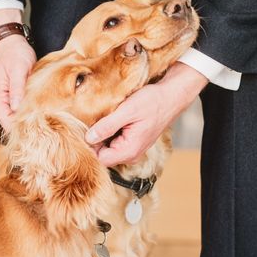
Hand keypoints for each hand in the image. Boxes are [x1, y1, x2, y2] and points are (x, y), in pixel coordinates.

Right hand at [0, 8, 35, 130]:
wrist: (11, 44)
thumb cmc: (15, 54)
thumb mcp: (19, 70)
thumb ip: (17, 90)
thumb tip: (17, 109)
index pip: (7, 123)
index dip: (21, 128)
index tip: (38, 127)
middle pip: (11, 125)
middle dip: (26, 125)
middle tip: (45, 123)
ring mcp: (4, 103)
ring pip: (15, 120)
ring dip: (28, 120)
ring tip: (43, 116)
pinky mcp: (11, 101)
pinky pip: (19, 113)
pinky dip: (28, 113)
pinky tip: (39, 109)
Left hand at [85, 62, 208, 166]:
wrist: (170, 97)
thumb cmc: (152, 102)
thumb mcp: (127, 111)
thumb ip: (107, 126)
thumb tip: (88, 138)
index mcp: (129, 151)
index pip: (99, 159)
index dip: (90, 145)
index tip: (85, 129)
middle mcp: (130, 155)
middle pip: (102, 155)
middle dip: (95, 140)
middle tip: (93, 121)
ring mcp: (132, 150)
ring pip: (107, 149)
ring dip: (102, 135)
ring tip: (104, 118)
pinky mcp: (132, 143)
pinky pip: (114, 143)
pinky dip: (109, 133)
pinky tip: (111, 120)